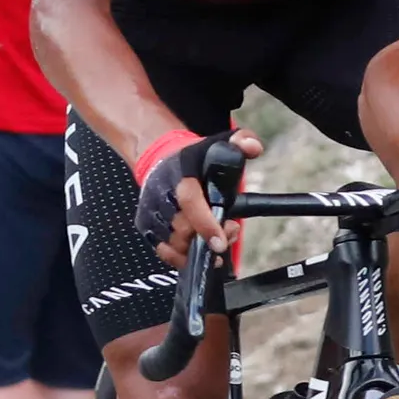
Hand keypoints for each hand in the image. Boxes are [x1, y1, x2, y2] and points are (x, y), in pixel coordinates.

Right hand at [130, 127, 264, 256]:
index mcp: (180, 174)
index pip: (189, 201)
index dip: (205, 224)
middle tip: (230, 231)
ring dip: (197, 249)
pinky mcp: (145, 225)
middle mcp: (160, 194)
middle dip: (208, 238)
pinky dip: (182, 257)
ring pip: (174, 245)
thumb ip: (242, 141)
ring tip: (215, 239)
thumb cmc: (194, 158)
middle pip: (183, 230)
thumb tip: (253, 147)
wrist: (159, 158)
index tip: (220, 242)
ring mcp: (151, 212)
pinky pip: (164, 251)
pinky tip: (197, 250)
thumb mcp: (220, 143)